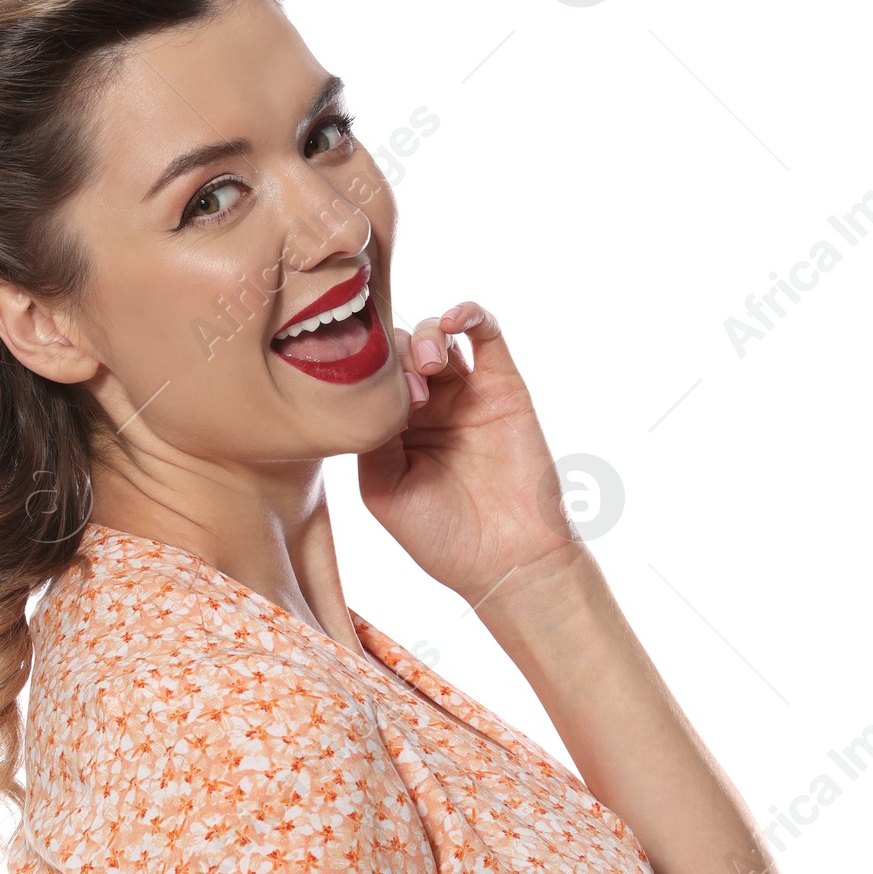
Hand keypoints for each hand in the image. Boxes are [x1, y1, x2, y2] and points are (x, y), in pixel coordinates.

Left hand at [357, 303, 575, 605]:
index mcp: (392, 431)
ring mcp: (465, 393)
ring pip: (437, 335)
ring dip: (426, 338)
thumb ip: (369, 436)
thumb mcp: (384, 489)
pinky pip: (486, 332)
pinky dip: (469, 314)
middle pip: (399, 350)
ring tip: (430, 367)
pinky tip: (455, 320)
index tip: (380, 404)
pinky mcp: (504, 385)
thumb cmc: (443, 538)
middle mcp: (427, 407)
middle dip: (396, 358)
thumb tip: (365, 388)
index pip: (369, 380)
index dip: (367, 377)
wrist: (507, 559)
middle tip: (410, 392)